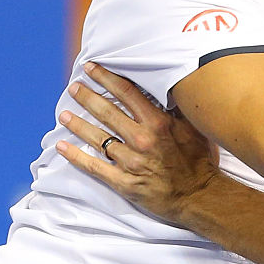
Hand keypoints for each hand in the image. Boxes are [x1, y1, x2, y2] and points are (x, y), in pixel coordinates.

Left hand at [56, 63, 220, 224]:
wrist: (200, 195)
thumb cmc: (200, 160)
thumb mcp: (194, 128)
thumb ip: (177, 109)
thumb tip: (167, 87)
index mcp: (158, 123)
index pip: (127, 93)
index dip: (106, 78)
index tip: (92, 68)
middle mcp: (142, 139)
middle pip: (107, 112)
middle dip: (87, 97)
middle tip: (73, 87)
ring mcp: (131, 161)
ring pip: (97, 138)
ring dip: (78, 125)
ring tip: (64, 114)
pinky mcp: (124, 182)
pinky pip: (95, 167)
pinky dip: (76, 157)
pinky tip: (62, 147)